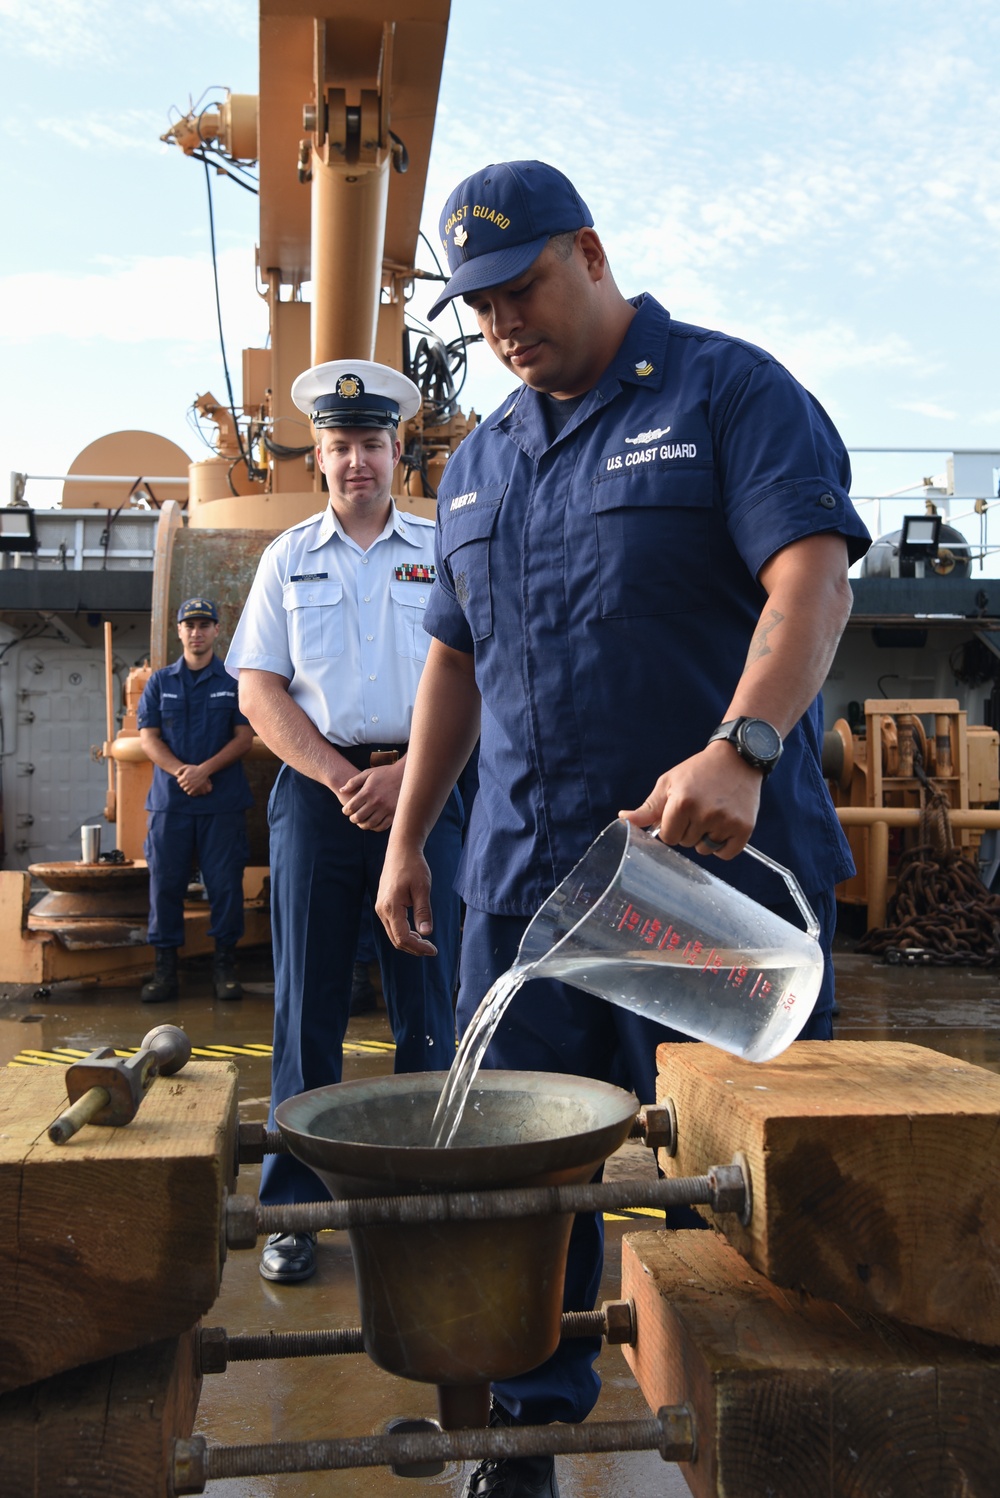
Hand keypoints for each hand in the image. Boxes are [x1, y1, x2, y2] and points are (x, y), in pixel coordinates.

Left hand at [176, 764, 212, 795]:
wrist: (203, 771)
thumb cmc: (194, 768)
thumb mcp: (186, 766)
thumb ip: (180, 770)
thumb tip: (175, 774)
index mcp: (184, 776)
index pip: (178, 781)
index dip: (180, 780)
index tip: (183, 779)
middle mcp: (187, 781)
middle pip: (181, 786)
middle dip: (183, 784)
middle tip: (186, 782)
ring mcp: (191, 785)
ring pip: (185, 789)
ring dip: (186, 788)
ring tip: (188, 786)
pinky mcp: (195, 788)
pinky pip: (189, 792)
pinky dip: (189, 791)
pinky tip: (191, 788)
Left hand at [338, 762, 403, 830]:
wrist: (405, 775)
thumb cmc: (384, 773)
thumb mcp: (367, 773)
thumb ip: (353, 782)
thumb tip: (341, 790)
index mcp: (368, 792)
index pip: (351, 807)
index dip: (345, 811)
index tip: (346, 811)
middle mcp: (376, 801)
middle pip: (358, 817)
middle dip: (352, 819)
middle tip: (352, 817)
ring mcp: (386, 809)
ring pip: (369, 824)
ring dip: (362, 825)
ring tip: (361, 822)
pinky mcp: (394, 814)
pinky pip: (382, 826)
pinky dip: (375, 828)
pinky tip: (372, 823)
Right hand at [375, 841, 437, 956]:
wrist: (401, 851)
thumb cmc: (413, 866)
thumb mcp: (422, 888)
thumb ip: (423, 911)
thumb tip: (426, 933)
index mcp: (391, 906)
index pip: (403, 937)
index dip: (418, 947)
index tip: (433, 950)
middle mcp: (382, 910)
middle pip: (396, 940)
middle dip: (414, 948)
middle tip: (432, 949)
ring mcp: (380, 908)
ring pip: (393, 934)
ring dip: (409, 942)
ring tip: (426, 942)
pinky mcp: (383, 905)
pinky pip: (392, 926)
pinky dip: (404, 933)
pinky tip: (416, 932)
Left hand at [618, 742, 761, 857]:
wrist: (737, 758)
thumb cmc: (698, 771)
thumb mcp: (669, 783)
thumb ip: (648, 808)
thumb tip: (623, 820)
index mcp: (682, 803)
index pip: (668, 837)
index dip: (671, 826)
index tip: (679, 812)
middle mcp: (705, 814)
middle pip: (686, 843)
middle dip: (688, 830)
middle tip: (699, 807)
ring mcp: (726, 822)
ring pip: (704, 850)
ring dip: (705, 837)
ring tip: (713, 813)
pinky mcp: (744, 828)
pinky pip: (725, 854)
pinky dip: (723, 845)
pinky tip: (724, 824)